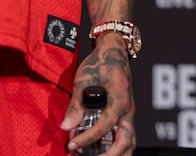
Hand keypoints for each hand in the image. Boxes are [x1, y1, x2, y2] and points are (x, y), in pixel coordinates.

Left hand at [62, 35, 135, 153]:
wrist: (113, 51)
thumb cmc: (99, 63)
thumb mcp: (83, 80)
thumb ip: (76, 105)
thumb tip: (66, 127)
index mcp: (119, 100)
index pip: (104, 127)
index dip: (87, 138)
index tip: (71, 144)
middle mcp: (128, 110)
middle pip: (125, 141)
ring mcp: (128, 113)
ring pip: (130, 142)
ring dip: (116, 154)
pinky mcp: (125, 115)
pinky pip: (126, 136)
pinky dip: (116, 148)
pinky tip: (99, 152)